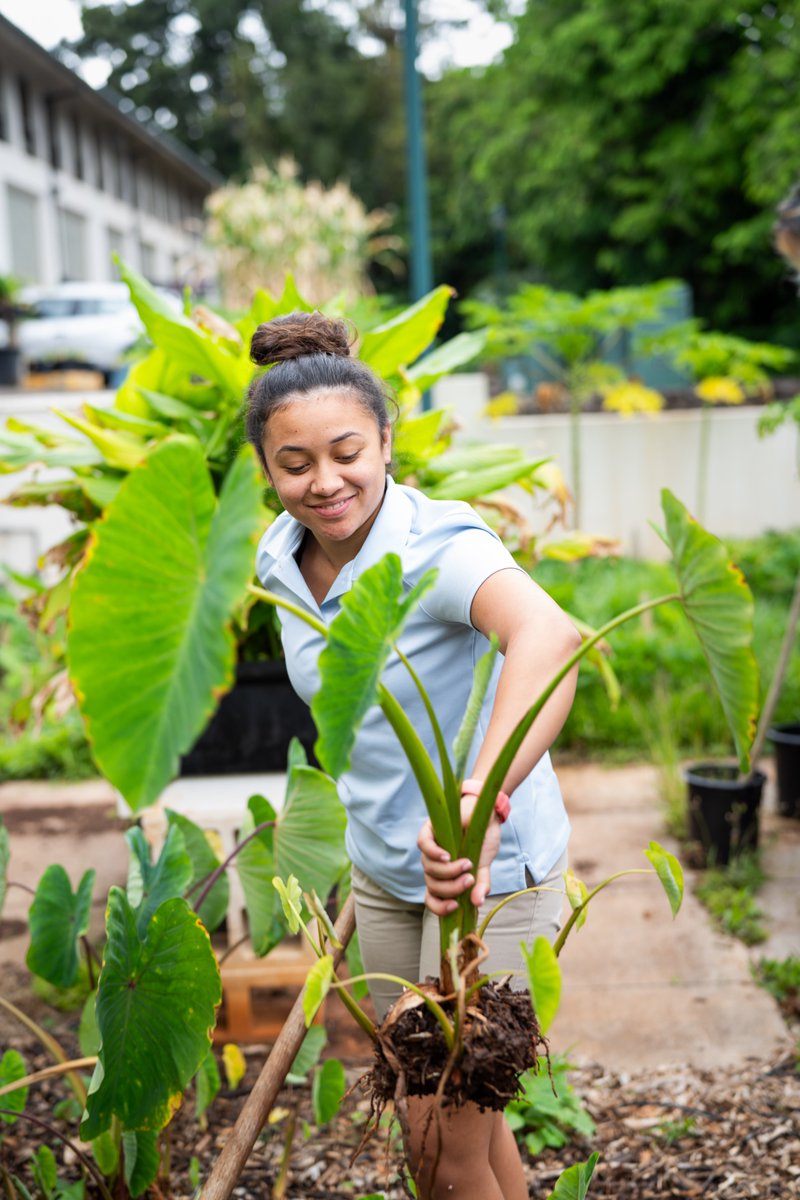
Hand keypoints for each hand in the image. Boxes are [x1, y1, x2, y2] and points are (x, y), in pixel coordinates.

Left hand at [417, 794, 502, 915]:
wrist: (488, 815)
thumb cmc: (484, 841)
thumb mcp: (485, 866)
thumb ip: (481, 884)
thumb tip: (478, 903)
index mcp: (443, 877)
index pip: (432, 898)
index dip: (439, 907)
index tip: (455, 907)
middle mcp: (433, 865)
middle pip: (431, 885)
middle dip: (450, 888)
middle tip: (470, 880)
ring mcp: (430, 848)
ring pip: (429, 868)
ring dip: (448, 871)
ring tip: (468, 864)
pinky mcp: (429, 830)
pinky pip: (424, 845)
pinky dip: (434, 853)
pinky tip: (447, 856)